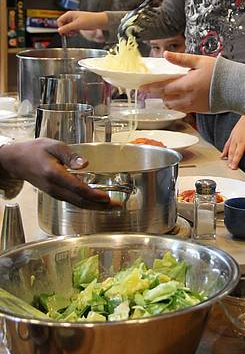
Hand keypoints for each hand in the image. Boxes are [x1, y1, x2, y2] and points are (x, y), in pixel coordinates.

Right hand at [0, 139, 119, 208]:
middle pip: (80, 201)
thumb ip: (70, 156)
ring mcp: (55, 193)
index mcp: (55, 175)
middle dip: (100, 205)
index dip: (94, 195)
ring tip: (112, 207)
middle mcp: (55, 188)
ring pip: (78, 204)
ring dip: (96, 207)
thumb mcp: (54, 146)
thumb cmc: (36, 151)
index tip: (107, 198)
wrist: (17, 161)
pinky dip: (87, 204)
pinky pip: (73, 201)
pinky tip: (97, 203)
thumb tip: (85, 164)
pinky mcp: (56, 194)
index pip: (78, 189)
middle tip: (118, 206)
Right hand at [57, 11, 107, 35]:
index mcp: (70, 14)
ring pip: (67, 27)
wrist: (100, 21)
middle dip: (65, 30)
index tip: (64, 33)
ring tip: (74, 33)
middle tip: (70, 34)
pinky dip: (73, 31)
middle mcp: (71, 16)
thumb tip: (59, 30)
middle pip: (63, 24)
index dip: (61, 27)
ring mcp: (75, 20)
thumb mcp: (77, 25)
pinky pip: (72, 28)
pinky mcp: (78, 23)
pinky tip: (76, 33)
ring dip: (69, 31)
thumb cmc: (90, 20)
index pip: (60, 21)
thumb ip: (67, 28)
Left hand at [141, 51, 215, 112]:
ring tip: (168, 93)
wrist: (237, 88)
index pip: (163, 88)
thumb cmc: (221, 72)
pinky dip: (178, 104)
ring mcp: (194, 106)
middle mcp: (188, 98)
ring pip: (174, 106)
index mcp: (186, 84)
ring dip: (168, 100)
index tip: (142, 88)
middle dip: (159, 94)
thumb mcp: (200, 61)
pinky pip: (184, 109)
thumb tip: (166, 54)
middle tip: (155, 89)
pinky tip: (181, 97)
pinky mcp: (200, 110)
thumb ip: (181, 59)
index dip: (151, 88)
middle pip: (166, 99)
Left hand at [221, 116, 244, 176]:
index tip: (229, 167)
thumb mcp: (232, 134)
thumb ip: (227, 146)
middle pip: (239, 153)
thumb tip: (222, 156)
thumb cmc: (242, 125)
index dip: (230, 159)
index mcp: (235, 139)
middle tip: (234, 169)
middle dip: (236, 161)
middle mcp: (242, 141)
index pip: (231, 151)